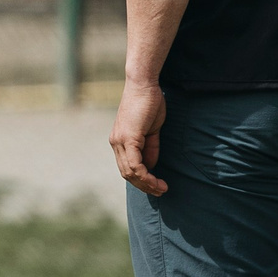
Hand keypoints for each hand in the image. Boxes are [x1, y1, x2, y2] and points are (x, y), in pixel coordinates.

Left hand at [110, 77, 168, 195]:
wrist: (143, 84)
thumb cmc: (149, 102)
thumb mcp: (151, 130)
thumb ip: (150, 148)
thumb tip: (151, 166)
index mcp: (120, 140)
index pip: (127, 167)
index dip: (141, 180)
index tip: (157, 185)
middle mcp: (116, 142)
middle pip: (127, 173)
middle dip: (144, 186)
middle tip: (160, 191)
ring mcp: (120, 141)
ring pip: (130, 172)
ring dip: (146, 184)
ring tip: (161, 189)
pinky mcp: (127, 138)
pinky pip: (135, 165)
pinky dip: (146, 176)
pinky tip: (156, 180)